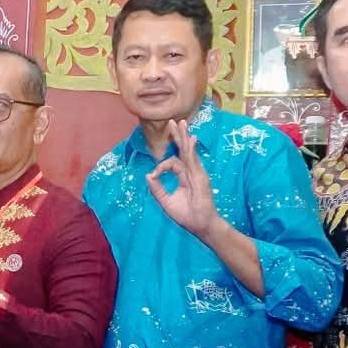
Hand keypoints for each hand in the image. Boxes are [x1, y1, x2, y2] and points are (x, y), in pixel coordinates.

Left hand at [145, 123, 222, 238]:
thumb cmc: (186, 215)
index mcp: (184, 177)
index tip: (155, 175)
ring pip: (189, 151)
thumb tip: (148, 175)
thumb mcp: (165, 201)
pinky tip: (190, 139)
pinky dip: (191, 150)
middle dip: (179, 136)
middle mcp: (191, 172)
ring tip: (182, 123)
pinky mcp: (200, 177)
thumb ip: (157, 188)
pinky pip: (193, 161)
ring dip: (185, 137)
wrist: (200, 224)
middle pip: (183, 150)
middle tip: (174, 122)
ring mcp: (197, 173)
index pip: (173, 163)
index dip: (161, 166)